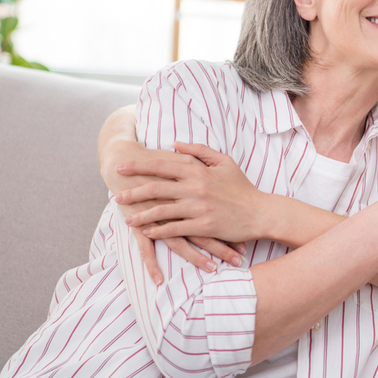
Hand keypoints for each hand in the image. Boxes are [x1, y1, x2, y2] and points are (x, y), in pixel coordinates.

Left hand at [117, 141, 270, 244]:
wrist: (261, 212)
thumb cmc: (242, 187)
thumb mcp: (224, 162)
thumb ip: (199, 150)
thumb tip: (176, 143)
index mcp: (198, 170)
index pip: (162, 165)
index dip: (139, 165)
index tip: (121, 166)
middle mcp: (196, 187)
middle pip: (156, 188)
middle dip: (133, 191)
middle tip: (116, 194)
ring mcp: (199, 207)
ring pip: (162, 210)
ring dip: (141, 215)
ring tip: (126, 218)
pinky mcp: (204, 225)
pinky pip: (175, 229)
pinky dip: (159, 231)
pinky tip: (147, 233)